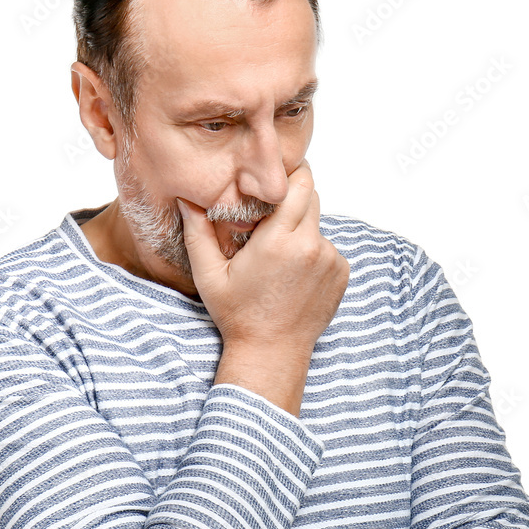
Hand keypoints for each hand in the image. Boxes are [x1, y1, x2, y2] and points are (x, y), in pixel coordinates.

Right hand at [177, 161, 348, 354]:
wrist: (272, 352)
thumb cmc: (238, 315)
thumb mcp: (209, 275)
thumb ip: (197, 233)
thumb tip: (186, 199)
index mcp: (278, 240)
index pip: (299, 183)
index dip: (287, 176)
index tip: (272, 182)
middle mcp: (310, 246)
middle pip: (311, 196)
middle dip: (292, 200)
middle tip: (270, 219)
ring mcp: (330, 260)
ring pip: (317, 224)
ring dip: (301, 229)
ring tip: (279, 257)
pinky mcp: (341, 273)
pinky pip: (328, 247)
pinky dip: (313, 252)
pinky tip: (293, 274)